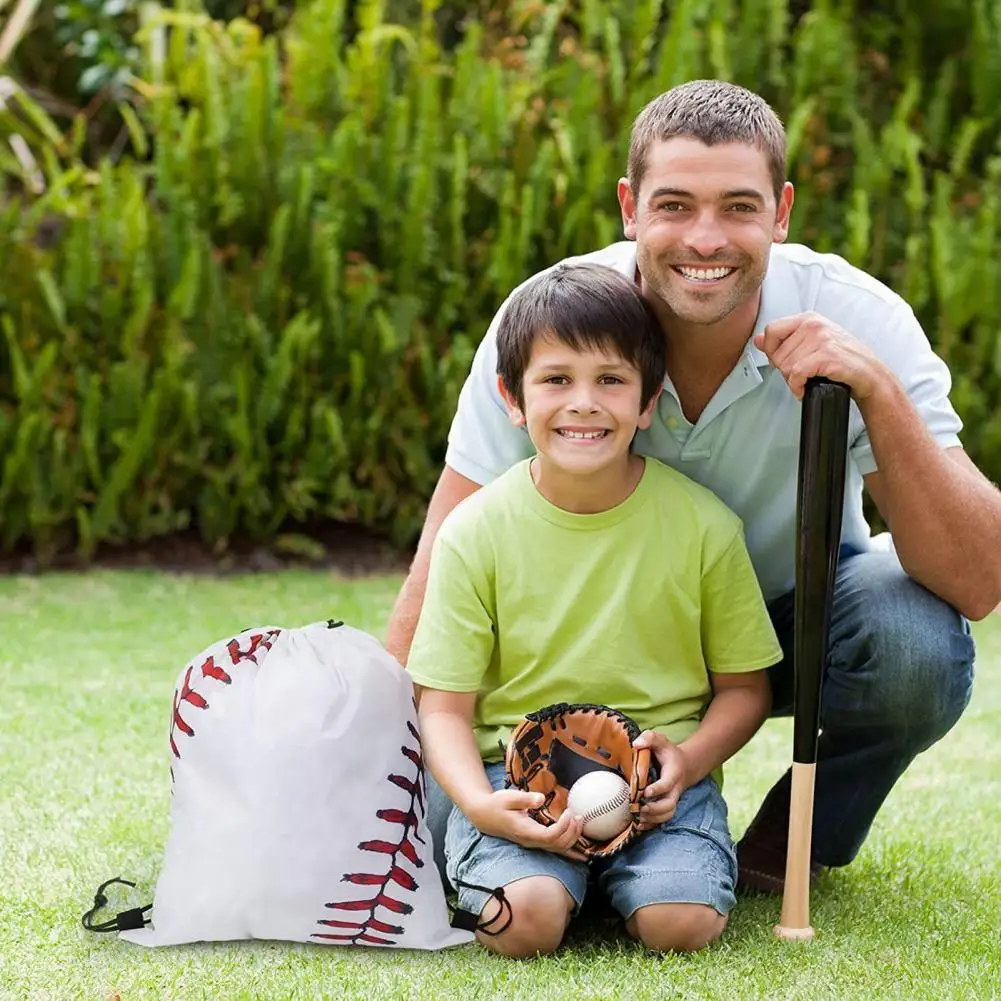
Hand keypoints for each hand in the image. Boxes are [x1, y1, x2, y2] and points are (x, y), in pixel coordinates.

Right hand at [465, 788, 587, 860]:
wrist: (485, 816)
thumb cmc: (497, 804)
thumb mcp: (508, 797)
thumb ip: (525, 799)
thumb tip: (541, 799)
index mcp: (525, 831)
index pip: (549, 836)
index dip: (563, 826)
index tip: (568, 811)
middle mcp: (531, 841)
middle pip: (557, 845)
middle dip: (572, 832)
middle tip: (578, 815)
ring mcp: (533, 843)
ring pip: (558, 848)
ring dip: (572, 837)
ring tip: (579, 820)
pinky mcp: (536, 841)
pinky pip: (555, 849)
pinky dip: (570, 849)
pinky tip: (582, 854)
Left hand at [633, 730, 688, 830]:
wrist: (684, 765)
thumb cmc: (667, 752)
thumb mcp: (660, 739)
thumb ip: (649, 738)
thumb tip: (636, 745)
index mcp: (673, 773)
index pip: (667, 784)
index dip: (657, 789)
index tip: (645, 792)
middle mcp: (674, 789)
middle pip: (669, 805)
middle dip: (655, 809)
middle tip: (640, 809)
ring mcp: (671, 799)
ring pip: (667, 814)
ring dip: (653, 819)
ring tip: (638, 819)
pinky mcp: (667, 806)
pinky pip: (663, 819)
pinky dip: (652, 825)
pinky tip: (639, 825)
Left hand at [754, 311, 888, 402]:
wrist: (869, 374)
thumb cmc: (840, 361)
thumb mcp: (811, 345)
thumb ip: (784, 341)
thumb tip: (757, 340)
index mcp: (808, 319)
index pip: (771, 331)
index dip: (773, 352)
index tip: (786, 362)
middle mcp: (814, 324)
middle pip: (777, 354)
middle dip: (786, 371)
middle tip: (804, 375)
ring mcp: (821, 338)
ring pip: (785, 367)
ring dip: (794, 381)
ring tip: (809, 380)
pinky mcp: (827, 355)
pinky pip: (796, 375)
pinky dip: (797, 387)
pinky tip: (805, 390)